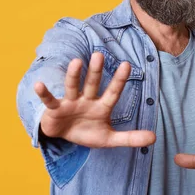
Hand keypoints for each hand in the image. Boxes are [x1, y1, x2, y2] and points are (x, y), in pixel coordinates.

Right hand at [34, 52, 155, 147]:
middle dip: (95, 71)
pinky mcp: (55, 109)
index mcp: (101, 107)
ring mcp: (70, 103)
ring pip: (72, 87)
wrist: (64, 137)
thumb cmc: (88, 132)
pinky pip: (49, 100)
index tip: (127, 65)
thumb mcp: (109, 139)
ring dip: (73, 75)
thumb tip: (154, 138)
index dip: (119, 80)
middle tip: (99, 55)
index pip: (112, 92)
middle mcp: (86, 100)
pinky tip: (39, 84)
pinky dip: (44, 93)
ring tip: (76, 62)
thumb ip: (130, 138)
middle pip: (92, 84)